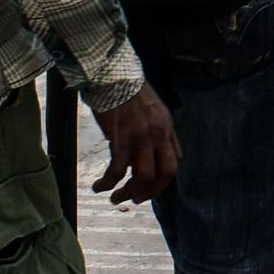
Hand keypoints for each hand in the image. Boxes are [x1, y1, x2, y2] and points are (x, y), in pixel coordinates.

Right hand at [91, 85, 179, 204]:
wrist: (113, 74)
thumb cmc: (128, 92)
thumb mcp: (151, 111)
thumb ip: (153, 134)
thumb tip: (140, 157)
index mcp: (167, 128)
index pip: (174, 163)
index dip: (162, 182)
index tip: (148, 189)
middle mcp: (159, 134)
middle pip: (164, 174)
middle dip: (150, 192)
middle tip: (134, 199)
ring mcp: (142, 136)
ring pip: (143, 176)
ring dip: (129, 193)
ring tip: (115, 198)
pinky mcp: (121, 136)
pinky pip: (117, 168)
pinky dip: (108, 182)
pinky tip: (99, 186)